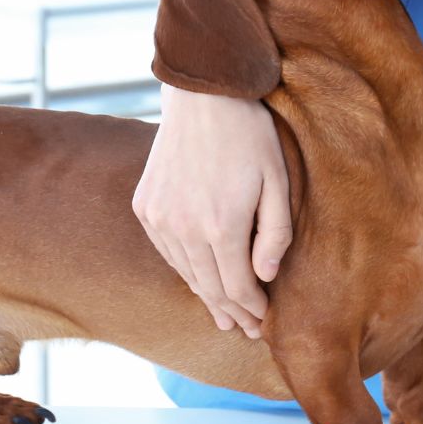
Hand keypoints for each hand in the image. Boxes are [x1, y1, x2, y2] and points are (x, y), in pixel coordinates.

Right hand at [132, 85, 292, 337]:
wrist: (201, 95)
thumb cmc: (249, 134)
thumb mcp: (277, 182)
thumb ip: (275, 235)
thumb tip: (265, 277)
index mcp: (222, 227)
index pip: (238, 288)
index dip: (253, 309)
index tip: (264, 321)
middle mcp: (184, 229)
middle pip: (210, 288)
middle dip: (231, 311)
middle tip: (244, 329)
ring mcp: (159, 219)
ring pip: (186, 273)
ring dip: (206, 294)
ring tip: (222, 312)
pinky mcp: (145, 207)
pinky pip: (167, 251)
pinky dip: (185, 268)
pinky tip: (198, 275)